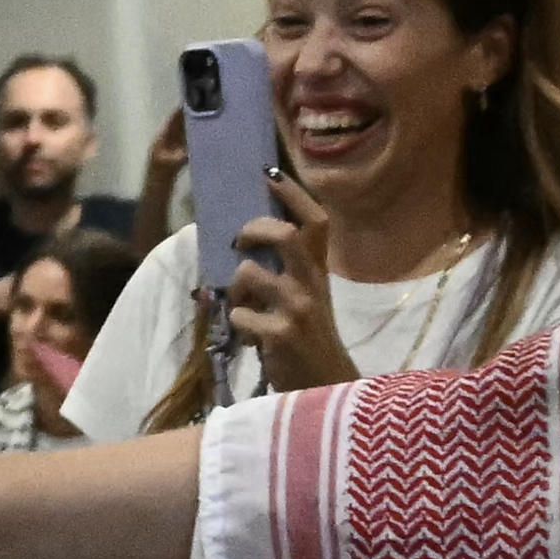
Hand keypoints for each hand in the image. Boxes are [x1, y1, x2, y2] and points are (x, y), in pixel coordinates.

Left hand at [223, 178, 359, 391]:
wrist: (325, 384)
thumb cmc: (307, 337)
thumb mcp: (307, 298)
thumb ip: (287, 271)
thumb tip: (246, 243)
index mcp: (318, 271)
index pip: (315, 222)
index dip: (293, 194)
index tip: (269, 174)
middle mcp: (312, 284)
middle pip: (287, 236)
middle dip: (255, 230)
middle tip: (238, 242)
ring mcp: (298, 309)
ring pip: (250, 275)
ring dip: (235, 288)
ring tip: (243, 306)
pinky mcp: (281, 335)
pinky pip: (240, 315)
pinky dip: (237, 324)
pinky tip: (251, 338)